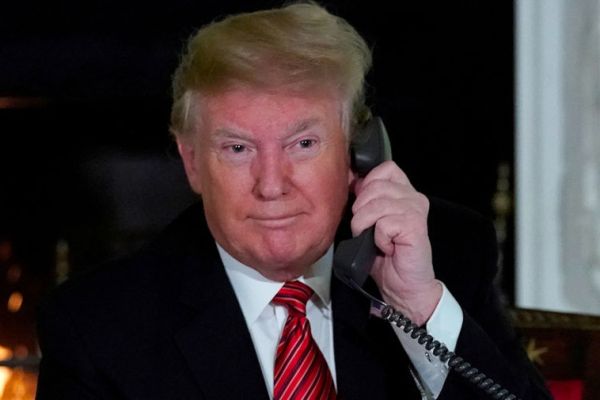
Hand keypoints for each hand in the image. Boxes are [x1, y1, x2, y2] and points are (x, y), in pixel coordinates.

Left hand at [351, 161, 441, 325]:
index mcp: (403, 193)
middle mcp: (413, 197)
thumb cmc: (385, 257)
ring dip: (365, 225)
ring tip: (374, 239)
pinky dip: (378, 238)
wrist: (403, 287)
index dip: (367, 185)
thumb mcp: (370, 222)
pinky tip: (386, 247)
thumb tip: (351, 183)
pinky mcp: (415, 226)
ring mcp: (416, 210)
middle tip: (366, 230)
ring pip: (375, 204)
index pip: (383, 169)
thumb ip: (366, 200)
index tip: (363, 207)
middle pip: (374, 186)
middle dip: (360, 210)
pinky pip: (383, 223)